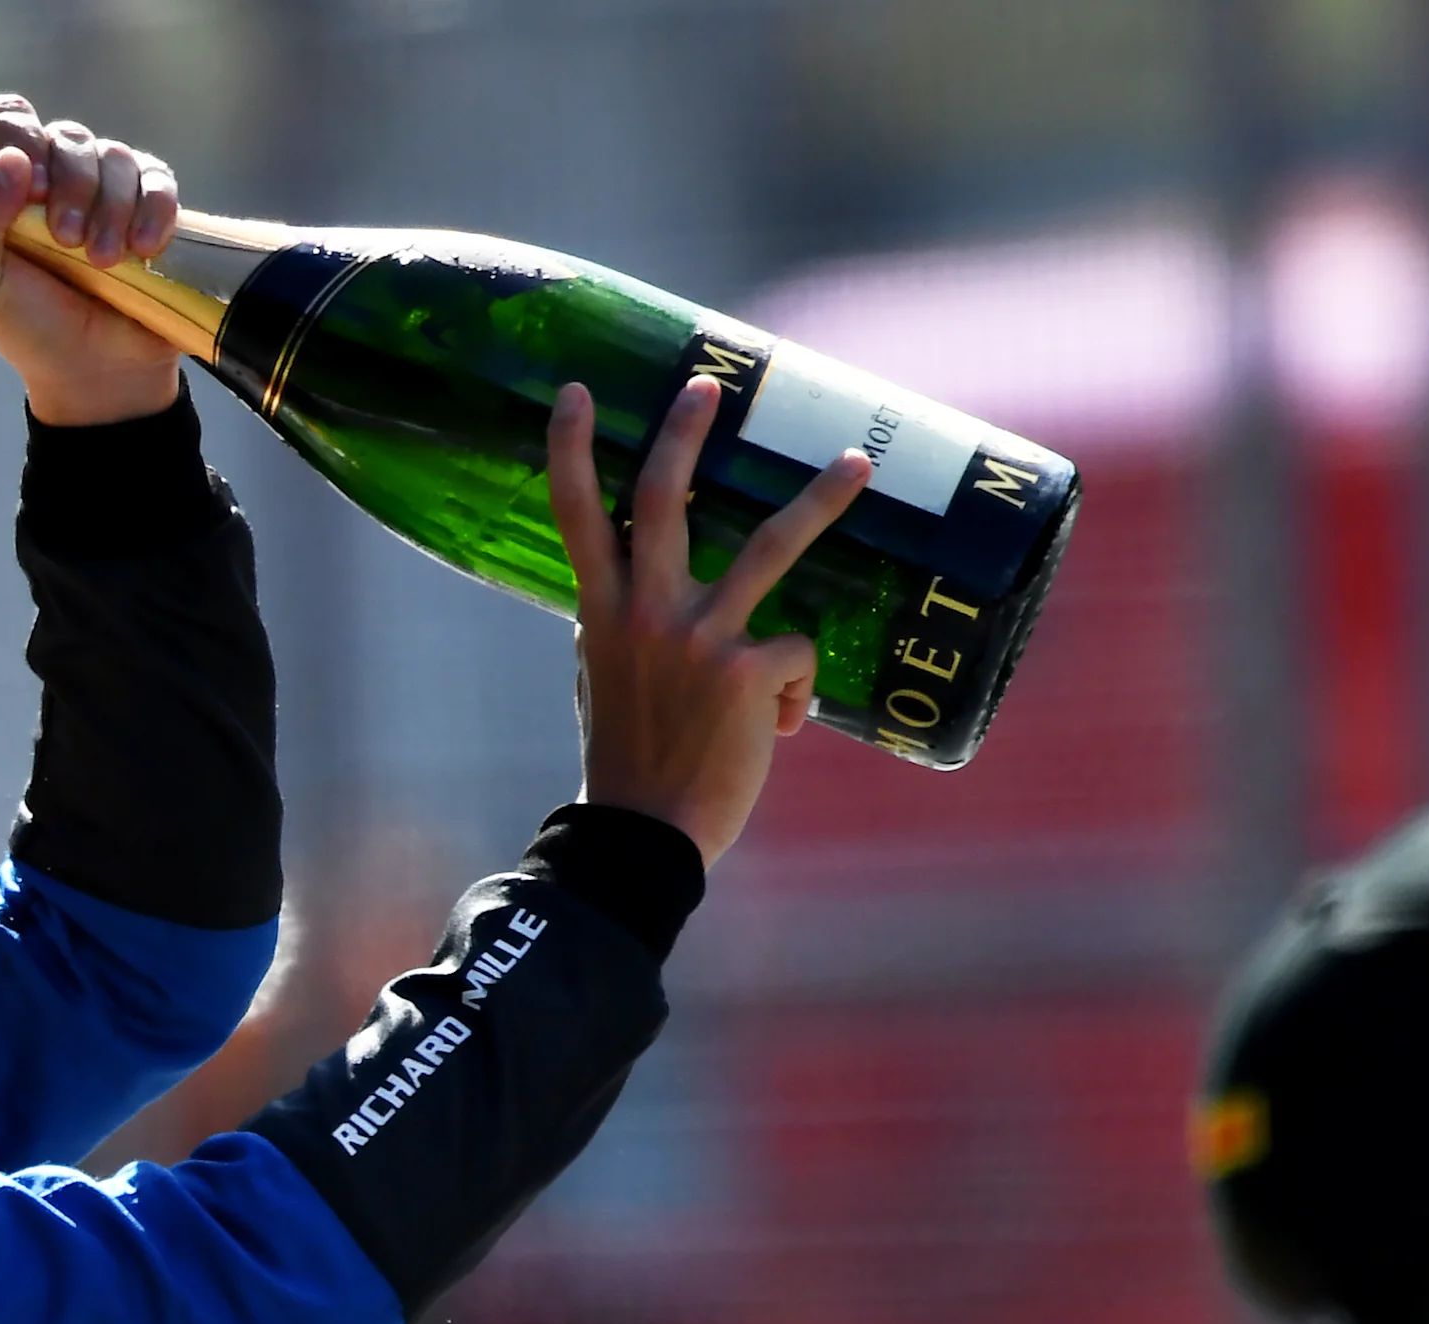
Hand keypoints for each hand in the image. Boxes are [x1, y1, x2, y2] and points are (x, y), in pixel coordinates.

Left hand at [0, 93, 184, 426]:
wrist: (97, 372)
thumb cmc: (28, 326)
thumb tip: (11, 160)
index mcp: (1, 186)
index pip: (8, 120)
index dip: (21, 139)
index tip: (31, 190)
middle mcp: (52, 177)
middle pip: (65, 136)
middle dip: (71, 186)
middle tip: (69, 243)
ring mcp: (103, 189)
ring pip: (113, 154)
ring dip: (111, 206)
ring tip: (105, 262)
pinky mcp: (149, 204)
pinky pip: (157, 176)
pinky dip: (154, 207)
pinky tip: (144, 250)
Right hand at [547, 377, 869, 865]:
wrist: (646, 835)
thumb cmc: (629, 761)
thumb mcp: (603, 680)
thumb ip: (619, 627)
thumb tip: (635, 595)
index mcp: (600, 613)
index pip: (575, 515)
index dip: (569, 450)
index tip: (574, 392)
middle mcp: (644, 612)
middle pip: (662, 499)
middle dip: (686, 434)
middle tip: (710, 383)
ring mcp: (698, 637)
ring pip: (770, 546)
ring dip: (820, 498)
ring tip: (858, 461)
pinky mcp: (749, 670)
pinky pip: (797, 651)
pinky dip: (794, 689)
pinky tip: (773, 728)